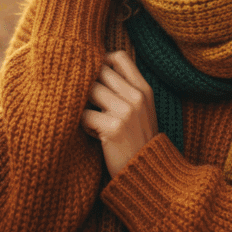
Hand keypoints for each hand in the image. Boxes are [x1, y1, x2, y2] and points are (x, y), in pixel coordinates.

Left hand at [81, 51, 158, 179]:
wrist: (148, 174)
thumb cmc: (139, 140)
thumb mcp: (142, 110)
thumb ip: (126, 89)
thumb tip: (97, 68)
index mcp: (144, 89)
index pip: (119, 57)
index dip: (102, 59)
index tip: (94, 73)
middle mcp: (136, 97)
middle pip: (100, 71)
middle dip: (88, 83)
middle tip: (89, 101)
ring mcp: (126, 112)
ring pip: (89, 90)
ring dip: (84, 104)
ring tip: (92, 119)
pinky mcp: (113, 128)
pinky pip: (84, 115)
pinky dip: (83, 125)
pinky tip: (93, 134)